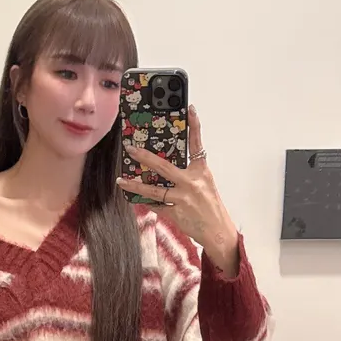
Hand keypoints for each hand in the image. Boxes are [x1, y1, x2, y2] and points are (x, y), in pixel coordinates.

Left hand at [119, 105, 240, 274]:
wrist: (218, 232)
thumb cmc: (211, 207)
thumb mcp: (205, 184)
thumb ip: (189, 173)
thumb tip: (166, 167)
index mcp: (201, 172)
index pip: (197, 144)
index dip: (194, 125)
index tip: (189, 108)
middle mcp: (191, 183)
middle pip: (164, 167)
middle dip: (145, 157)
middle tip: (131, 148)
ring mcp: (182, 199)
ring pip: (154, 190)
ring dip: (135, 185)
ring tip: (121, 180)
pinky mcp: (175, 213)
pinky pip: (155, 205)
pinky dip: (145, 201)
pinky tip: (133, 198)